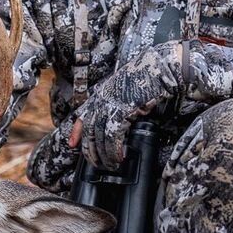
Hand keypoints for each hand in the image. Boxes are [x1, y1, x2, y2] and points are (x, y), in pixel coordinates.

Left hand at [75, 42, 185, 168]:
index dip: (76, 131)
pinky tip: (119, 157)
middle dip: (91, 150)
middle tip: (96, 163)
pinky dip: (114, 150)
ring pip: (99, 137)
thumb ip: (118, 103)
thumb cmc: (148, 77)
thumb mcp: (127, 89)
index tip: (72, 144)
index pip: (83, 115)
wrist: (159, 67)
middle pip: (89, 130)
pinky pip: (112, 136)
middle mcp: (102, 99)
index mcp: (102, 93)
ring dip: (104, 155)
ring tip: (110, 165)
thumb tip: (119, 121)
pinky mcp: (122, 111)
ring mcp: (110, 104)